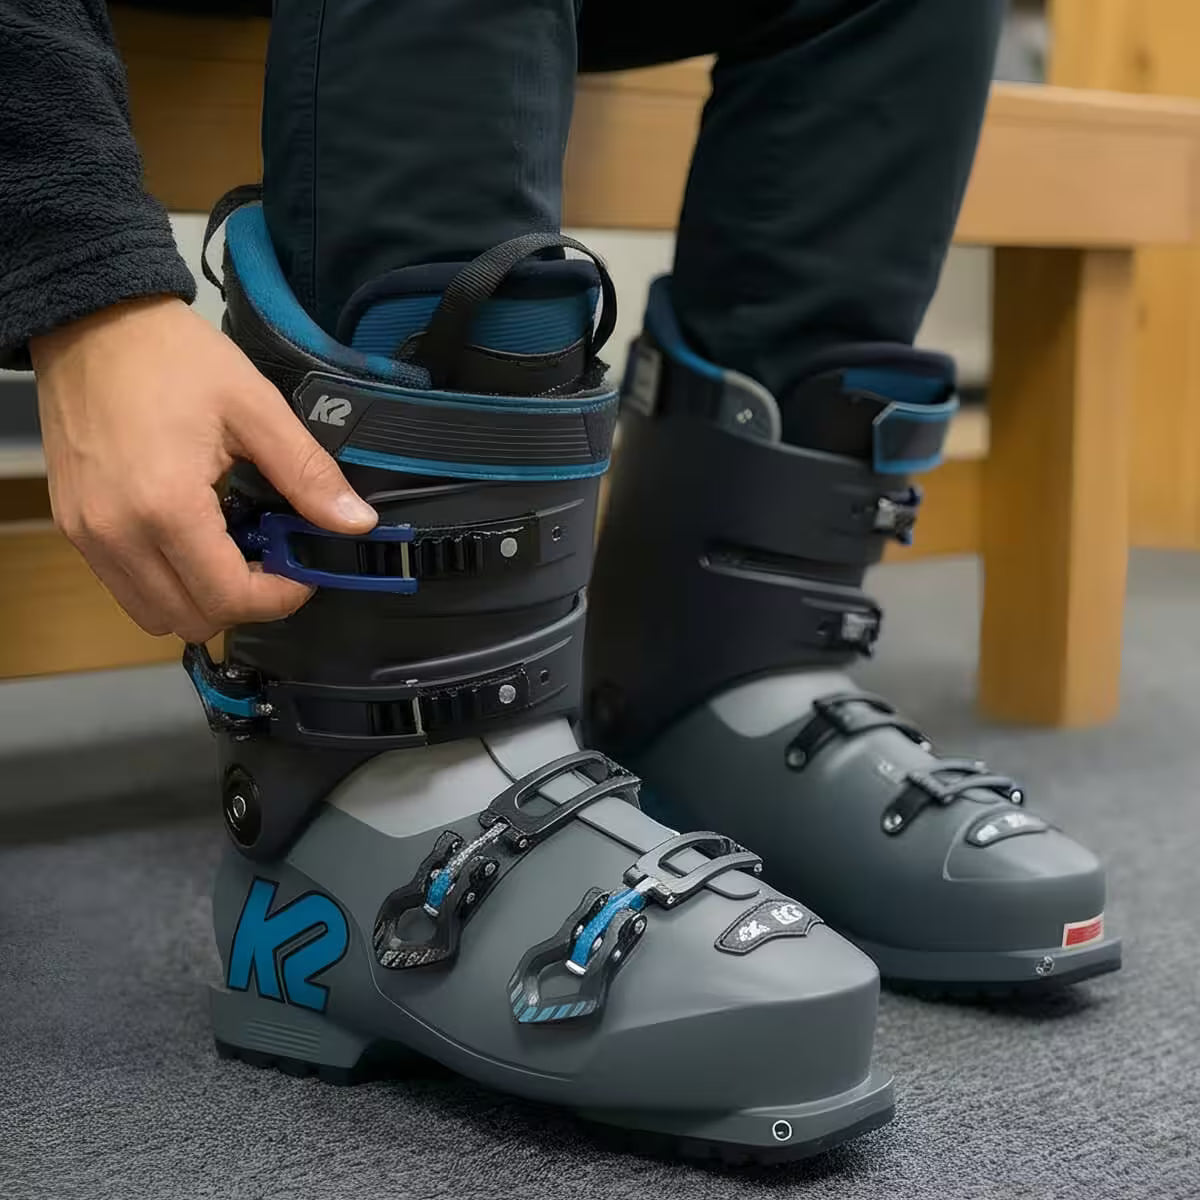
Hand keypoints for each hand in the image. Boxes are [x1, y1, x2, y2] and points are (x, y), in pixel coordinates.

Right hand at [32, 296, 377, 642]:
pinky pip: (125, 586)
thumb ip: (307, 473)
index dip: (279, 597)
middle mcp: (117, 534)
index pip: (229, 598)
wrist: (93, 323)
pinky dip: (166, 582)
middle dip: (242, 603)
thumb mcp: (256, 409)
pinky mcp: (75, 528)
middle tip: (272, 561)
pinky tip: (195, 538)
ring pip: (153, 614)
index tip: (303, 572)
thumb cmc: (172, 358)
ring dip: (201, 599)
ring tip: (232, 551)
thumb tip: (356, 523)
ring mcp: (88, 535)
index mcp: (166, 507)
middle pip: (191, 619)